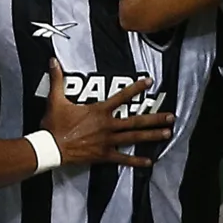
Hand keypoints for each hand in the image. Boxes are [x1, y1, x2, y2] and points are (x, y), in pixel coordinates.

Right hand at [43, 64, 174, 167]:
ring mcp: (108, 141)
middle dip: (155, 118)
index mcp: (99, 111)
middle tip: (171, 116)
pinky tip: (149, 162)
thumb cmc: (55, 124)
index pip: (122, 97)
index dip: (136, 88)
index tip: (149, 81)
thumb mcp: (56, 99)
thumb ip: (57, 79)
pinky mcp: (104, 154)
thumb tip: (53, 60)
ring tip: (167, 134)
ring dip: (152, 136)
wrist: (51, 147)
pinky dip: (136, 161)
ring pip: (134, 137)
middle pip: (136, 121)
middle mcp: (108, 125)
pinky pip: (123, 159)